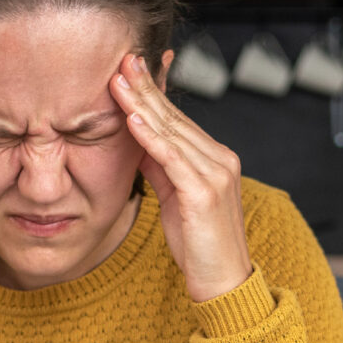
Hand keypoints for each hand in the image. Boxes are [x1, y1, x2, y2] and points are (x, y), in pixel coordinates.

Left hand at [110, 53, 251, 301]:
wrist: (223, 284)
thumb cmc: (198, 243)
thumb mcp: (174, 196)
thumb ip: (160, 165)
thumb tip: (138, 135)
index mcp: (215, 157)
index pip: (177, 118)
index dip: (152, 92)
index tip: (129, 68)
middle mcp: (220, 159)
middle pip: (174, 117)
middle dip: (145, 87)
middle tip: (122, 59)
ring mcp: (215, 174)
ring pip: (171, 131)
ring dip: (142, 103)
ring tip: (119, 80)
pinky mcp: (205, 193)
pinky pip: (172, 157)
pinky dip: (150, 136)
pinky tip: (133, 118)